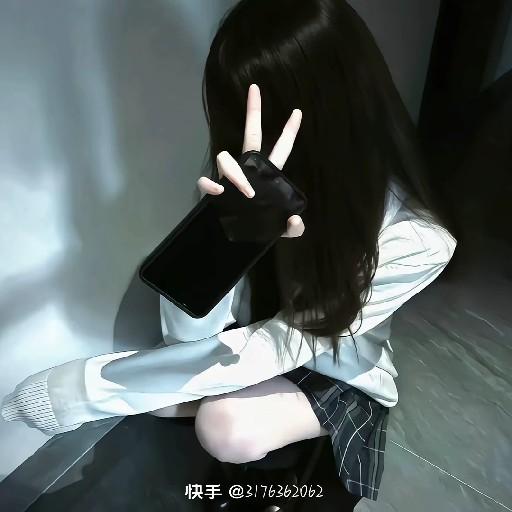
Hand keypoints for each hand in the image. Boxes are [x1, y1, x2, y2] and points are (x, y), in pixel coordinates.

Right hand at [197, 83, 304, 237]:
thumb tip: (296, 219)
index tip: (298, 112)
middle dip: (253, 112)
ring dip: (236, 173)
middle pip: (252, 135)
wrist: (243, 242)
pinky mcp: (216, 192)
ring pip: (226, 159)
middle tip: (255, 89)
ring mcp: (231, 179)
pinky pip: (207, 182)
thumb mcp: (284, 230)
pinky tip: (218, 192)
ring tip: (247, 192)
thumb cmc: (264, 229)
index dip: (289, 131)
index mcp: (269, 174)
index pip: (281, 148)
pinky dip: (210, 186)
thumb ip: (295, 227)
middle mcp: (249, 169)